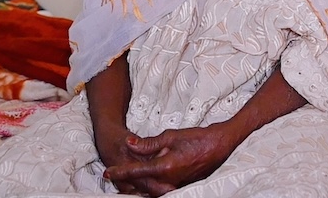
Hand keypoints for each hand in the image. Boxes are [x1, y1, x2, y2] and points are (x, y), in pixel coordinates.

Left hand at [104, 123, 242, 193]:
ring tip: (124, 181)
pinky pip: (161, 190)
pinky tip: (144, 183)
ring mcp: (176, 185)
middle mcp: (170, 181)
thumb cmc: (197, 138)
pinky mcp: (181, 186)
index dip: (120, 172)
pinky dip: (150, 186)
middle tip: (112, 176)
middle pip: (141, 185)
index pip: (137, 172)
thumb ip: (148, 143)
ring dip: (137, 186)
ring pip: (150, 190)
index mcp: (166, 167)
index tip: (108, 173)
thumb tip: (130, 144)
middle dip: (126, 182)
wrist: (219, 146)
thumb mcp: (170, 136)